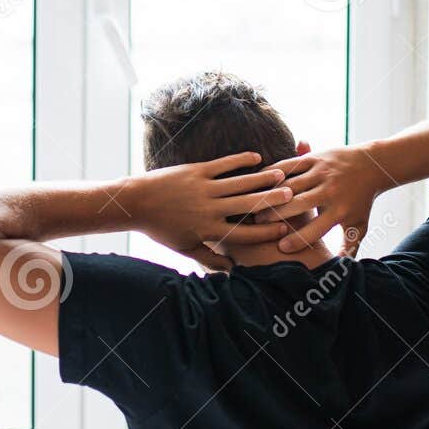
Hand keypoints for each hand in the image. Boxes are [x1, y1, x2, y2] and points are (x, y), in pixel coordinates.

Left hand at [132, 153, 292, 264]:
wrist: (136, 202)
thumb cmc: (160, 228)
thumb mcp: (184, 248)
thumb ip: (209, 259)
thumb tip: (231, 271)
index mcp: (208, 230)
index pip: (244, 233)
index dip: (266, 231)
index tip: (285, 229)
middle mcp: (210, 209)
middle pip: (248, 205)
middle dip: (272, 201)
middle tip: (292, 196)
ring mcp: (204, 188)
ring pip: (240, 183)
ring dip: (262, 178)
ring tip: (282, 175)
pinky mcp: (197, 171)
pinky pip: (224, 165)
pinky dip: (241, 160)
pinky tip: (256, 157)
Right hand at [264, 145, 387, 254]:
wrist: (372, 165)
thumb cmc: (362, 201)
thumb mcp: (358, 226)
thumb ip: (348, 249)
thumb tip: (339, 273)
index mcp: (340, 210)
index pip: (315, 230)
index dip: (297, 241)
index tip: (281, 248)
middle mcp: (330, 191)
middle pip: (297, 205)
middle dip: (275, 216)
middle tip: (256, 225)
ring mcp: (321, 173)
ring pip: (289, 185)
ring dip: (269, 195)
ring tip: (253, 206)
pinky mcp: (315, 158)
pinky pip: (289, 166)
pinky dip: (272, 173)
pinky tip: (258, 183)